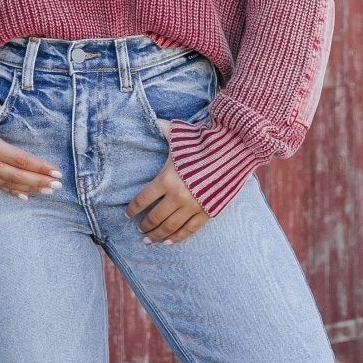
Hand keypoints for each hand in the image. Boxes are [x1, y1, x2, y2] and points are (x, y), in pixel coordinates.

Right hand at [0, 99, 60, 198]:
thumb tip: (19, 115)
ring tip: (48, 191)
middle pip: (18, 177)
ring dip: (29, 189)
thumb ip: (3, 112)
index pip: (22, 160)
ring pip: (8, 184)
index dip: (41, 167)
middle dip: (40, 182)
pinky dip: (11, 191)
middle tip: (58, 185)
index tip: (57, 171)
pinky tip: (24, 197)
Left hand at [126, 119, 210, 243]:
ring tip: (149, 240)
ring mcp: (193, 206)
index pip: (142, 199)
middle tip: (140, 230)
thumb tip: (152, 119)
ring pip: (170, 227)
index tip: (128, 214)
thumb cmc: (204, 140)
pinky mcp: (208, 211)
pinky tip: (168, 242)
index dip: (133, 209)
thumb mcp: (179, 134)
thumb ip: (163, 129)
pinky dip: (177, 237)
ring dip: (157, 235)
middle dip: (145, 226)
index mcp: (166, 179)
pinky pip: (189, 229)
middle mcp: (178, 195)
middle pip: (155, 217)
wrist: (234, 149)